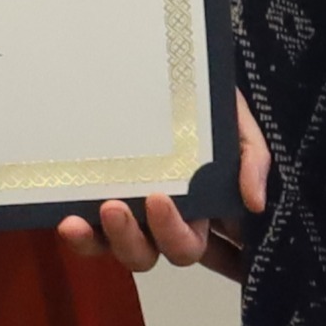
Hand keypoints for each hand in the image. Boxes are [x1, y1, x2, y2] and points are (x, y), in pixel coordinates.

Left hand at [64, 91, 267, 276]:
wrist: (161, 68)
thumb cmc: (201, 100)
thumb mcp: (235, 120)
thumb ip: (252, 157)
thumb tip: (254, 203)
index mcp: (211, 207)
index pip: (222, 252)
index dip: (221, 257)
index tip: (193, 212)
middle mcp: (175, 220)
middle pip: (174, 252)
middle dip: (163, 234)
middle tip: (148, 200)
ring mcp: (138, 219)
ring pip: (133, 253)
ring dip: (120, 240)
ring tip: (108, 207)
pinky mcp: (101, 212)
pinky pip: (92, 240)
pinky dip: (82, 239)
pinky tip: (70, 222)